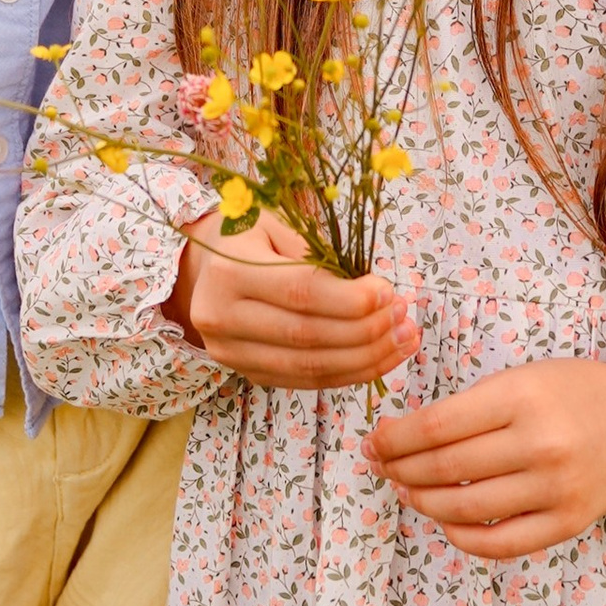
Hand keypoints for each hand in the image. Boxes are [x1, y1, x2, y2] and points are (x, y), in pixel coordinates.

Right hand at [168, 203, 416, 391]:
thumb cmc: (247, 236)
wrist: (202, 269)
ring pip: (310, 367)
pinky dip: (350, 374)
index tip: (388, 291)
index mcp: (228, 272)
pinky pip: (307, 382)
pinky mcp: (248, 374)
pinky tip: (382, 358)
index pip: (300, 292)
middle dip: (366, 330)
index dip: (349, 298)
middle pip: (308, 335)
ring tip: (404, 339)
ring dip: (367, 358)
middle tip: (403, 316)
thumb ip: (316, 253)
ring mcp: (232, 354)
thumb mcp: (275, 223)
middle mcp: (222, 318)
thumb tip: (374, 291)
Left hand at [363, 356, 605, 560]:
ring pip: (466, 508)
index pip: (437, 425)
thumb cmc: (574, 393)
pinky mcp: (566, 523)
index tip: (374, 441)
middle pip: (445, 468)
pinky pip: (500, 543)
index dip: (395, 438)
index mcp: (522, 396)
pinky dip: (463, 537)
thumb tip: (402, 436)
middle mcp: (538, 443)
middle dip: (400, 470)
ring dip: (423, 503)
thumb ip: (470, 407)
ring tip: (407, 492)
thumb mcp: (523, 379)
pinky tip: (446, 521)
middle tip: (382, 467)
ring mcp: (554, 488)